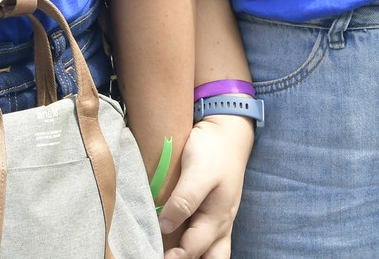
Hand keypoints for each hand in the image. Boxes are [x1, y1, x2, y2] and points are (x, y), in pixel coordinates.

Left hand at [158, 114, 254, 258]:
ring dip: (193, 254)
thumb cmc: (213, 150)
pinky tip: (175, 238)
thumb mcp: (198, 172)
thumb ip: (184, 200)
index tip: (151, 253)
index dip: (172, 257)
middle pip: (207, 257)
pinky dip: (193, 243)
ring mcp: (219, 219)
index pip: (192, 251)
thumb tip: (165, 226)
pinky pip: (206, 237)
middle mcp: (220, 225)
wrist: (228, 131)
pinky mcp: (212, 210)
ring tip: (169, 250)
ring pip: (210, 251)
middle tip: (163, 254)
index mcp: (217, 219)